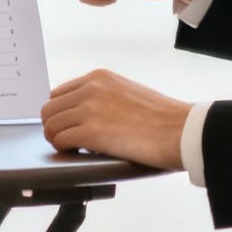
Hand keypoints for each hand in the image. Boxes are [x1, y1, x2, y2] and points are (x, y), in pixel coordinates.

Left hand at [42, 69, 190, 168]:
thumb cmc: (163, 118)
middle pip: (50, 109)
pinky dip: (63, 150)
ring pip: (50, 125)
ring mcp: (90, 109)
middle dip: (54, 127)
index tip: (66, 126)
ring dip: (56, 140)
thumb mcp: (127, 92)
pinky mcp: (92, 131)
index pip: (59, 94)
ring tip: (70, 149)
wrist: (182, 130)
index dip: (60, 114)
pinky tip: (75, 153)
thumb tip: (84, 115)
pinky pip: (60, 140)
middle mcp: (92, 88)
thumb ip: (104, 97)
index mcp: (100, 77)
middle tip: (65, 141)